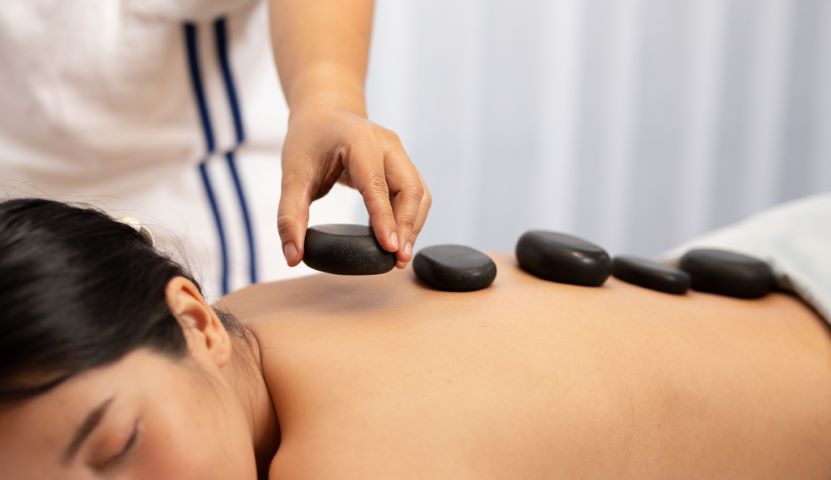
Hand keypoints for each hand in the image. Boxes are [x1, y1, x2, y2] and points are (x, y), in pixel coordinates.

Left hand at [277, 106, 430, 268]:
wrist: (324, 113)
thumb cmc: (309, 141)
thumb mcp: (293, 176)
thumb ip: (290, 216)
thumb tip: (292, 257)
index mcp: (360, 141)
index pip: (377, 185)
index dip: (385, 218)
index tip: (390, 248)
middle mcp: (387, 144)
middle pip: (410, 189)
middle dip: (407, 227)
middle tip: (398, 260)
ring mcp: (399, 152)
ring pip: (419, 193)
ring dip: (413, 225)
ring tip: (400, 256)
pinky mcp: (403, 164)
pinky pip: (416, 193)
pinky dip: (411, 217)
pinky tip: (399, 239)